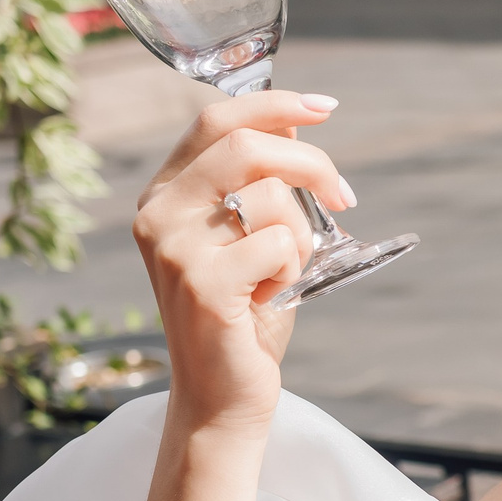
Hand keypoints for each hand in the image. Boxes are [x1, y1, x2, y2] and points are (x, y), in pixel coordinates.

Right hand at [130, 91, 355, 435]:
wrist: (223, 396)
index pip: (216, 121)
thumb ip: (263, 182)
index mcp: (164, 196)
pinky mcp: (203, 283)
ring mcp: (175, 248)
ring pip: (269, 198)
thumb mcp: (253, 238)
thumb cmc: (245, 318)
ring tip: (283, 274)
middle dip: (310, 163)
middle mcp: (158, 215)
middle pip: (245, 146)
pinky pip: (278, 245)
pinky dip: (293, 270)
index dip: (274, 104)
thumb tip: (293, 123)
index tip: (324, 108)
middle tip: (343, 195)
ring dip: (300, 236)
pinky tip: (270, 299)